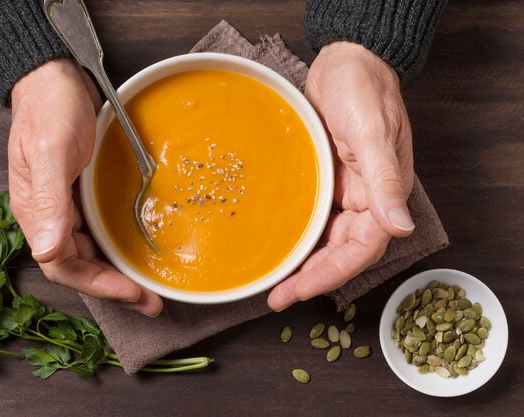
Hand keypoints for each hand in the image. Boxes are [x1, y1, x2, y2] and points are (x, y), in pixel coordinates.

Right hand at [8, 59, 162, 316]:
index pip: (63, 266)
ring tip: (149, 285)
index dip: (99, 286)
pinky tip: (138, 250)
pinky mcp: (82, 191)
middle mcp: (50, 216)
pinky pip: (99, 229)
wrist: (54, 76)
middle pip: (80, 266)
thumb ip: (48, 201)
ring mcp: (66, 204)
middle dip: (114, 287)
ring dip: (118, 271)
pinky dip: (118, 245)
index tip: (135, 294)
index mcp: (35, 213)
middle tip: (152, 301)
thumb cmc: (49, 109)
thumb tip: (44, 249)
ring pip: (91, 251)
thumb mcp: (51, 152)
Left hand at [268, 42, 414, 310]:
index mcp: (384, 193)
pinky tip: (280, 248)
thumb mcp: (375, 134)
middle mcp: (366, 199)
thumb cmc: (364, 90)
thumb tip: (401, 227)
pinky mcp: (324, 179)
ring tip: (275, 284)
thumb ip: (386, 181)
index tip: (303, 289)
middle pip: (341, 251)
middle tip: (278, 297)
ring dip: (303, 263)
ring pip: (325, 238)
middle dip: (312, 277)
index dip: (334, 272)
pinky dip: (299, 235)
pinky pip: (312, 216)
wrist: (346, 62)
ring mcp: (343, 190)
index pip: (363, 247)